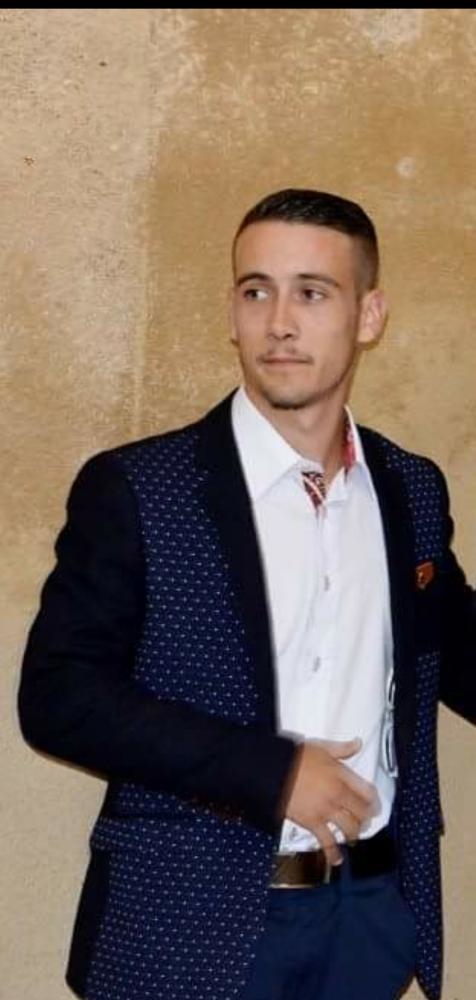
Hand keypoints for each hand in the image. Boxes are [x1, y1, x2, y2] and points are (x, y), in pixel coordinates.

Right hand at [283, 737, 379, 866]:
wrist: (272, 770)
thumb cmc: (294, 757)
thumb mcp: (321, 747)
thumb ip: (342, 749)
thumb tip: (358, 744)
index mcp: (341, 775)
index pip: (368, 792)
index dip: (374, 800)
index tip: (374, 803)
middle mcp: (338, 794)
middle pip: (362, 812)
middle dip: (366, 818)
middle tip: (366, 820)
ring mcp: (326, 810)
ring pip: (350, 828)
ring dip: (354, 833)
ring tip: (353, 835)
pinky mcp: (312, 822)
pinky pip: (327, 841)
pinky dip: (332, 853)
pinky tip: (336, 859)